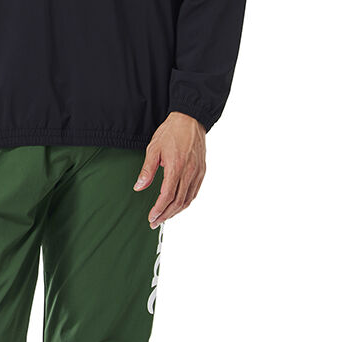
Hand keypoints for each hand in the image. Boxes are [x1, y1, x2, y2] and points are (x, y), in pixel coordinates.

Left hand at [133, 111, 205, 228]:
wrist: (190, 119)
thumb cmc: (171, 131)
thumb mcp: (154, 148)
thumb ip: (147, 170)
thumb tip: (138, 187)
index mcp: (176, 166)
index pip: (167, 196)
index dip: (158, 209)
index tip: (151, 217)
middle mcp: (189, 172)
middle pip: (178, 202)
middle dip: (165, 214)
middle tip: (155, 222)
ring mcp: (198, 173)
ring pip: (188, 199)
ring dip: (176, 211)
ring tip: (165, 216)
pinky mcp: (202, 171)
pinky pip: (194, 192)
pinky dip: (186, 202)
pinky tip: (178, 205)